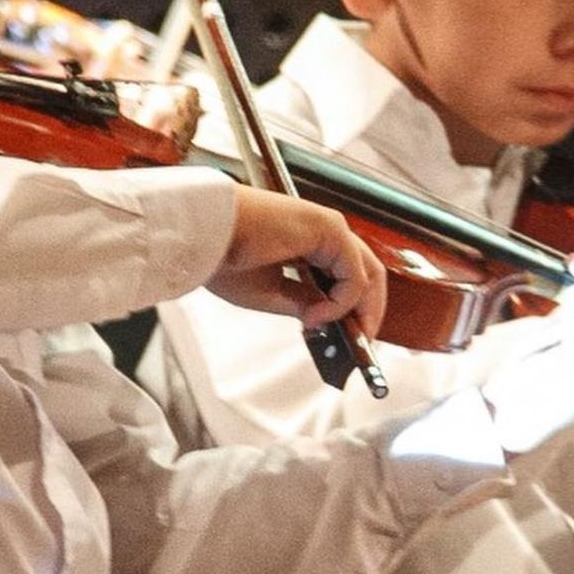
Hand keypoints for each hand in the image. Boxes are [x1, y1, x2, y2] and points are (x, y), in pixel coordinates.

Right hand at [207, 185, 386, 331]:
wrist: (205, 235)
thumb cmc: (223, 257)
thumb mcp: (269, 293)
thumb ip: (302, 303)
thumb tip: (326, 320)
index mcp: (309, 243)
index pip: (346, 277)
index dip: (352, 310)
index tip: (350, 340)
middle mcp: (323, 232)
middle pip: (367, 275)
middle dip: (368, 313)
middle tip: (360, 345)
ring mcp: (329, 228)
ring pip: (367, 275)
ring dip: (362, 312)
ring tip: (346, 340)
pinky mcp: (330, 229)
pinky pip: (352, 275)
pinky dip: (341, 303)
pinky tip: (315, 317)